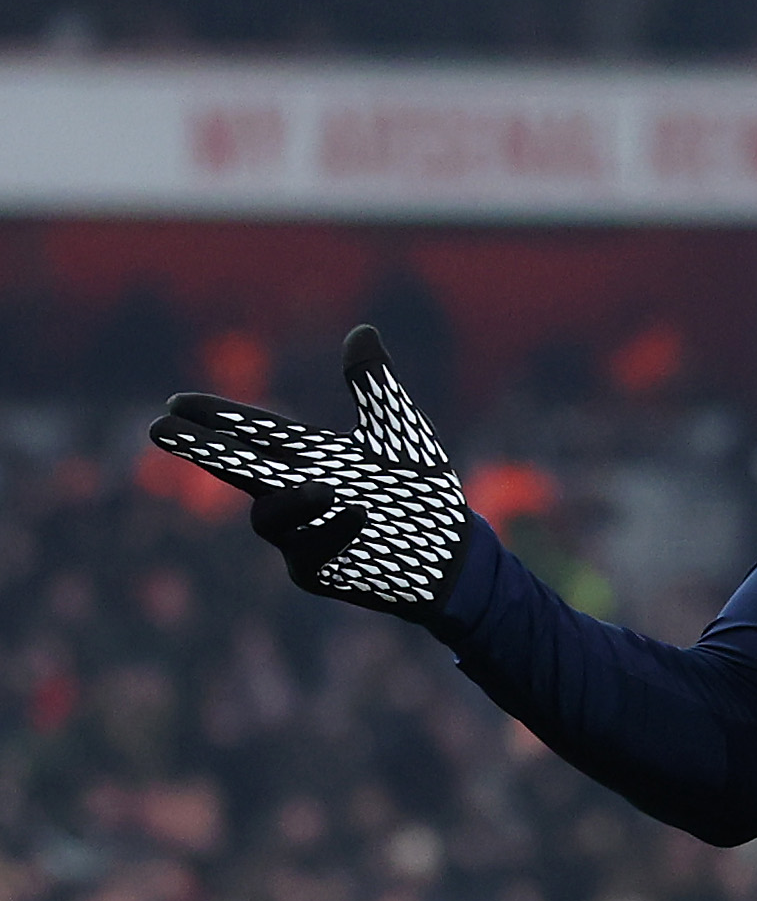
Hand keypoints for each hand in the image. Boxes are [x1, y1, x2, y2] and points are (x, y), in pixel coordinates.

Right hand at [147, 326, 470, 621]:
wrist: (451, 549)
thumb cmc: (418, 489)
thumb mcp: (398, 430)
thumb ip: (374, 386)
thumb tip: (362, 330)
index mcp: (310, 456)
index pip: (253, 432)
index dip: (215, 417)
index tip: (175, 403)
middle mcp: (295, 493)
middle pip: (238, 468)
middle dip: (200, 449)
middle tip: (160, 429)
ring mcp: (301, 535)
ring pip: (268, 516)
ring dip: (290, 500)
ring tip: (325, 486)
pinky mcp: (318, 570)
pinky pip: (310, 550)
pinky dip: (332, 529)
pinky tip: (360, 513)